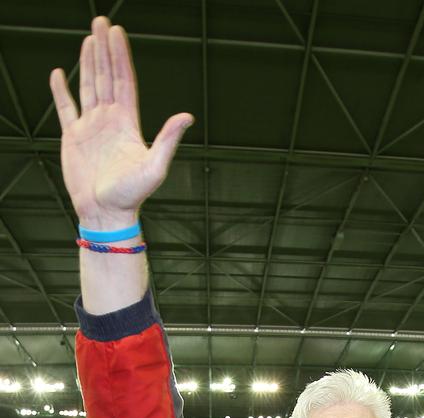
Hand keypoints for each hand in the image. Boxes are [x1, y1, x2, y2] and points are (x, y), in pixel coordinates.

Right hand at [50, 17, 192, 226]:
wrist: (106, 213)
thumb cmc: (132, 195)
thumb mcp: (154, 166)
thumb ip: (168, 139)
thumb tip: (187, 116)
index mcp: (127, 123)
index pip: (123, 81)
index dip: (120, 57)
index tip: (117, 33)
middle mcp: (110, 121)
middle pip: (106, 77)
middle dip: (104, 50)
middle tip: (102, 22)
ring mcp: (91, 128)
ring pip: (89, 87)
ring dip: (88, 62)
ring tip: (89, 39)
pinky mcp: (73, 138)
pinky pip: (66, 108)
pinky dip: (61, 91)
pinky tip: (60, 74)